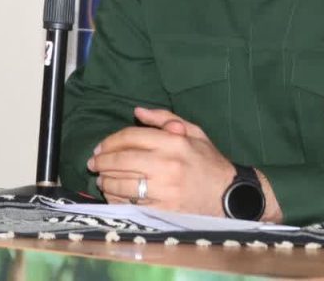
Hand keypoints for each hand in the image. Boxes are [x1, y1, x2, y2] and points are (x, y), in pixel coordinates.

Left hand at [87, 107, 233, 216]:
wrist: (230, 195)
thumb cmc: (209, 162)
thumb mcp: (194, 132)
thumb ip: (164, 119)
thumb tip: (137, 112)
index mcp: (174, 142)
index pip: (132, 136)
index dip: (111, 141)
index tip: (101, 147)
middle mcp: (168, 164)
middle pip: (122, 159)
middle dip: (102, 161)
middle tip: (93, 163)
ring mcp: (165, 189)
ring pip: (123, 183)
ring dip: (106, 180)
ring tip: (101, 178)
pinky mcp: (163, 210)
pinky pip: (131, 204)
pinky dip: (117, 198)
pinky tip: (113, 194)